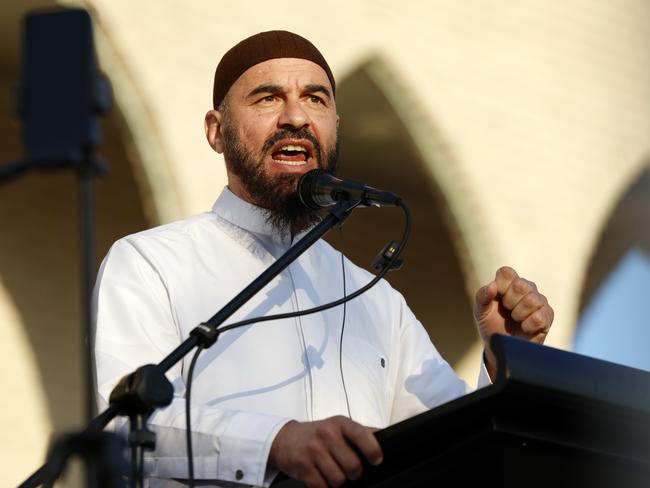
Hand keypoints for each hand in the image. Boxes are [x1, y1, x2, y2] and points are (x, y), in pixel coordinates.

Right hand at [268, 416, 382, 487]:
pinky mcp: (303, 466)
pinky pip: (322, 486)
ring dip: (338, 481)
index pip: (362, 435)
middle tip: (348, 469)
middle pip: (353, 465)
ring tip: (331, 471)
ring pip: (339, 480)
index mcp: (340, 423)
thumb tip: (385, 436)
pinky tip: (320, 475)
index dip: (373, 450)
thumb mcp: (337, 426)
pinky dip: (324, 486)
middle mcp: (327, 434)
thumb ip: (360, 432)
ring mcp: (314, 450)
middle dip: (354, 473)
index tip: (376, 460)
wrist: (284, 438)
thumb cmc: (316, 434)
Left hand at [474, 266, 553, 378]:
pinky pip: (539, 317)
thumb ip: (482, 297)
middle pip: (520, 285)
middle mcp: (526, 287)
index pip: (506, 273)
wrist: (502, 347)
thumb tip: (492, 285)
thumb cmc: (491, 325)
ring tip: (516, 319)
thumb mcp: (480, 312)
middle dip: (509, 302)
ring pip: (532, 300)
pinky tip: (524, 328)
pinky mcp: (548, 315)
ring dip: (519, 314)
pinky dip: (527, 325)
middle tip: (508, 311)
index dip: (500, 287)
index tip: (498, 299)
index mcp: (509, 282)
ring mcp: (539, 300)